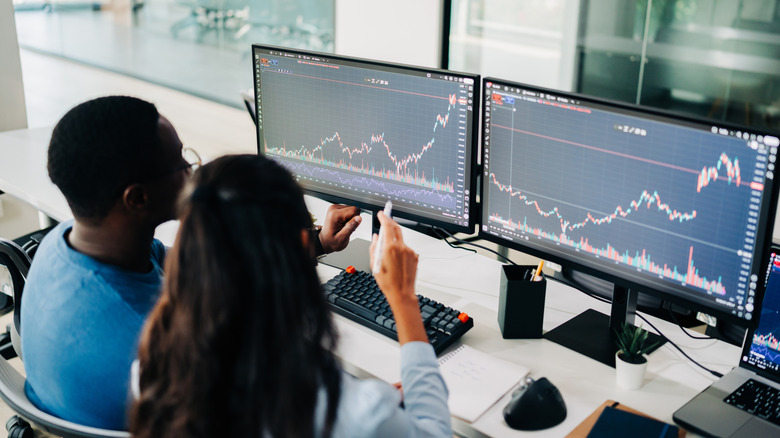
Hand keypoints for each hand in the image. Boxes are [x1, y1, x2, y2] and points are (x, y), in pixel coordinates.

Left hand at [319, 205, 361, 253]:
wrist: (325, 240)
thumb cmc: (331, 241)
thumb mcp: (342, 238)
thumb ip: (351, 227)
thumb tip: (359, 218)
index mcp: (334, 214)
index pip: (354, 210)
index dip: (355, 220)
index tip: (349, 226)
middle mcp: (333, 209)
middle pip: (353, 208)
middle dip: (352, 219)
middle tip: (346, 228)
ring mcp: (334, 208)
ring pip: (351, 209)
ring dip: (350, 219)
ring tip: (343, 226)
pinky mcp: (336, 208)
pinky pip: (348, 210)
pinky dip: (348, 217)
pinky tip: (342, 223)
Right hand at [369, 212, 426, 343]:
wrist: (402, 293)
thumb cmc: (387, 282)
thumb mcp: (374, 264)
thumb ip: (374, 247)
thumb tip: (375, 237)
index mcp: (390, 248)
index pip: (387, 226)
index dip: (384, 217)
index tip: (382, 214)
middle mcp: (402, 247)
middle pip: (397, 228)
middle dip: (390, 223)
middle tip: (385, 221)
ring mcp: (410, 251)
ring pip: (401, 239)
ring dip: (394, 240)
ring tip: (388, 253)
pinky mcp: (415, 256)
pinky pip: (406, 248)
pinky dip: (400, 250)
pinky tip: (396, 261)